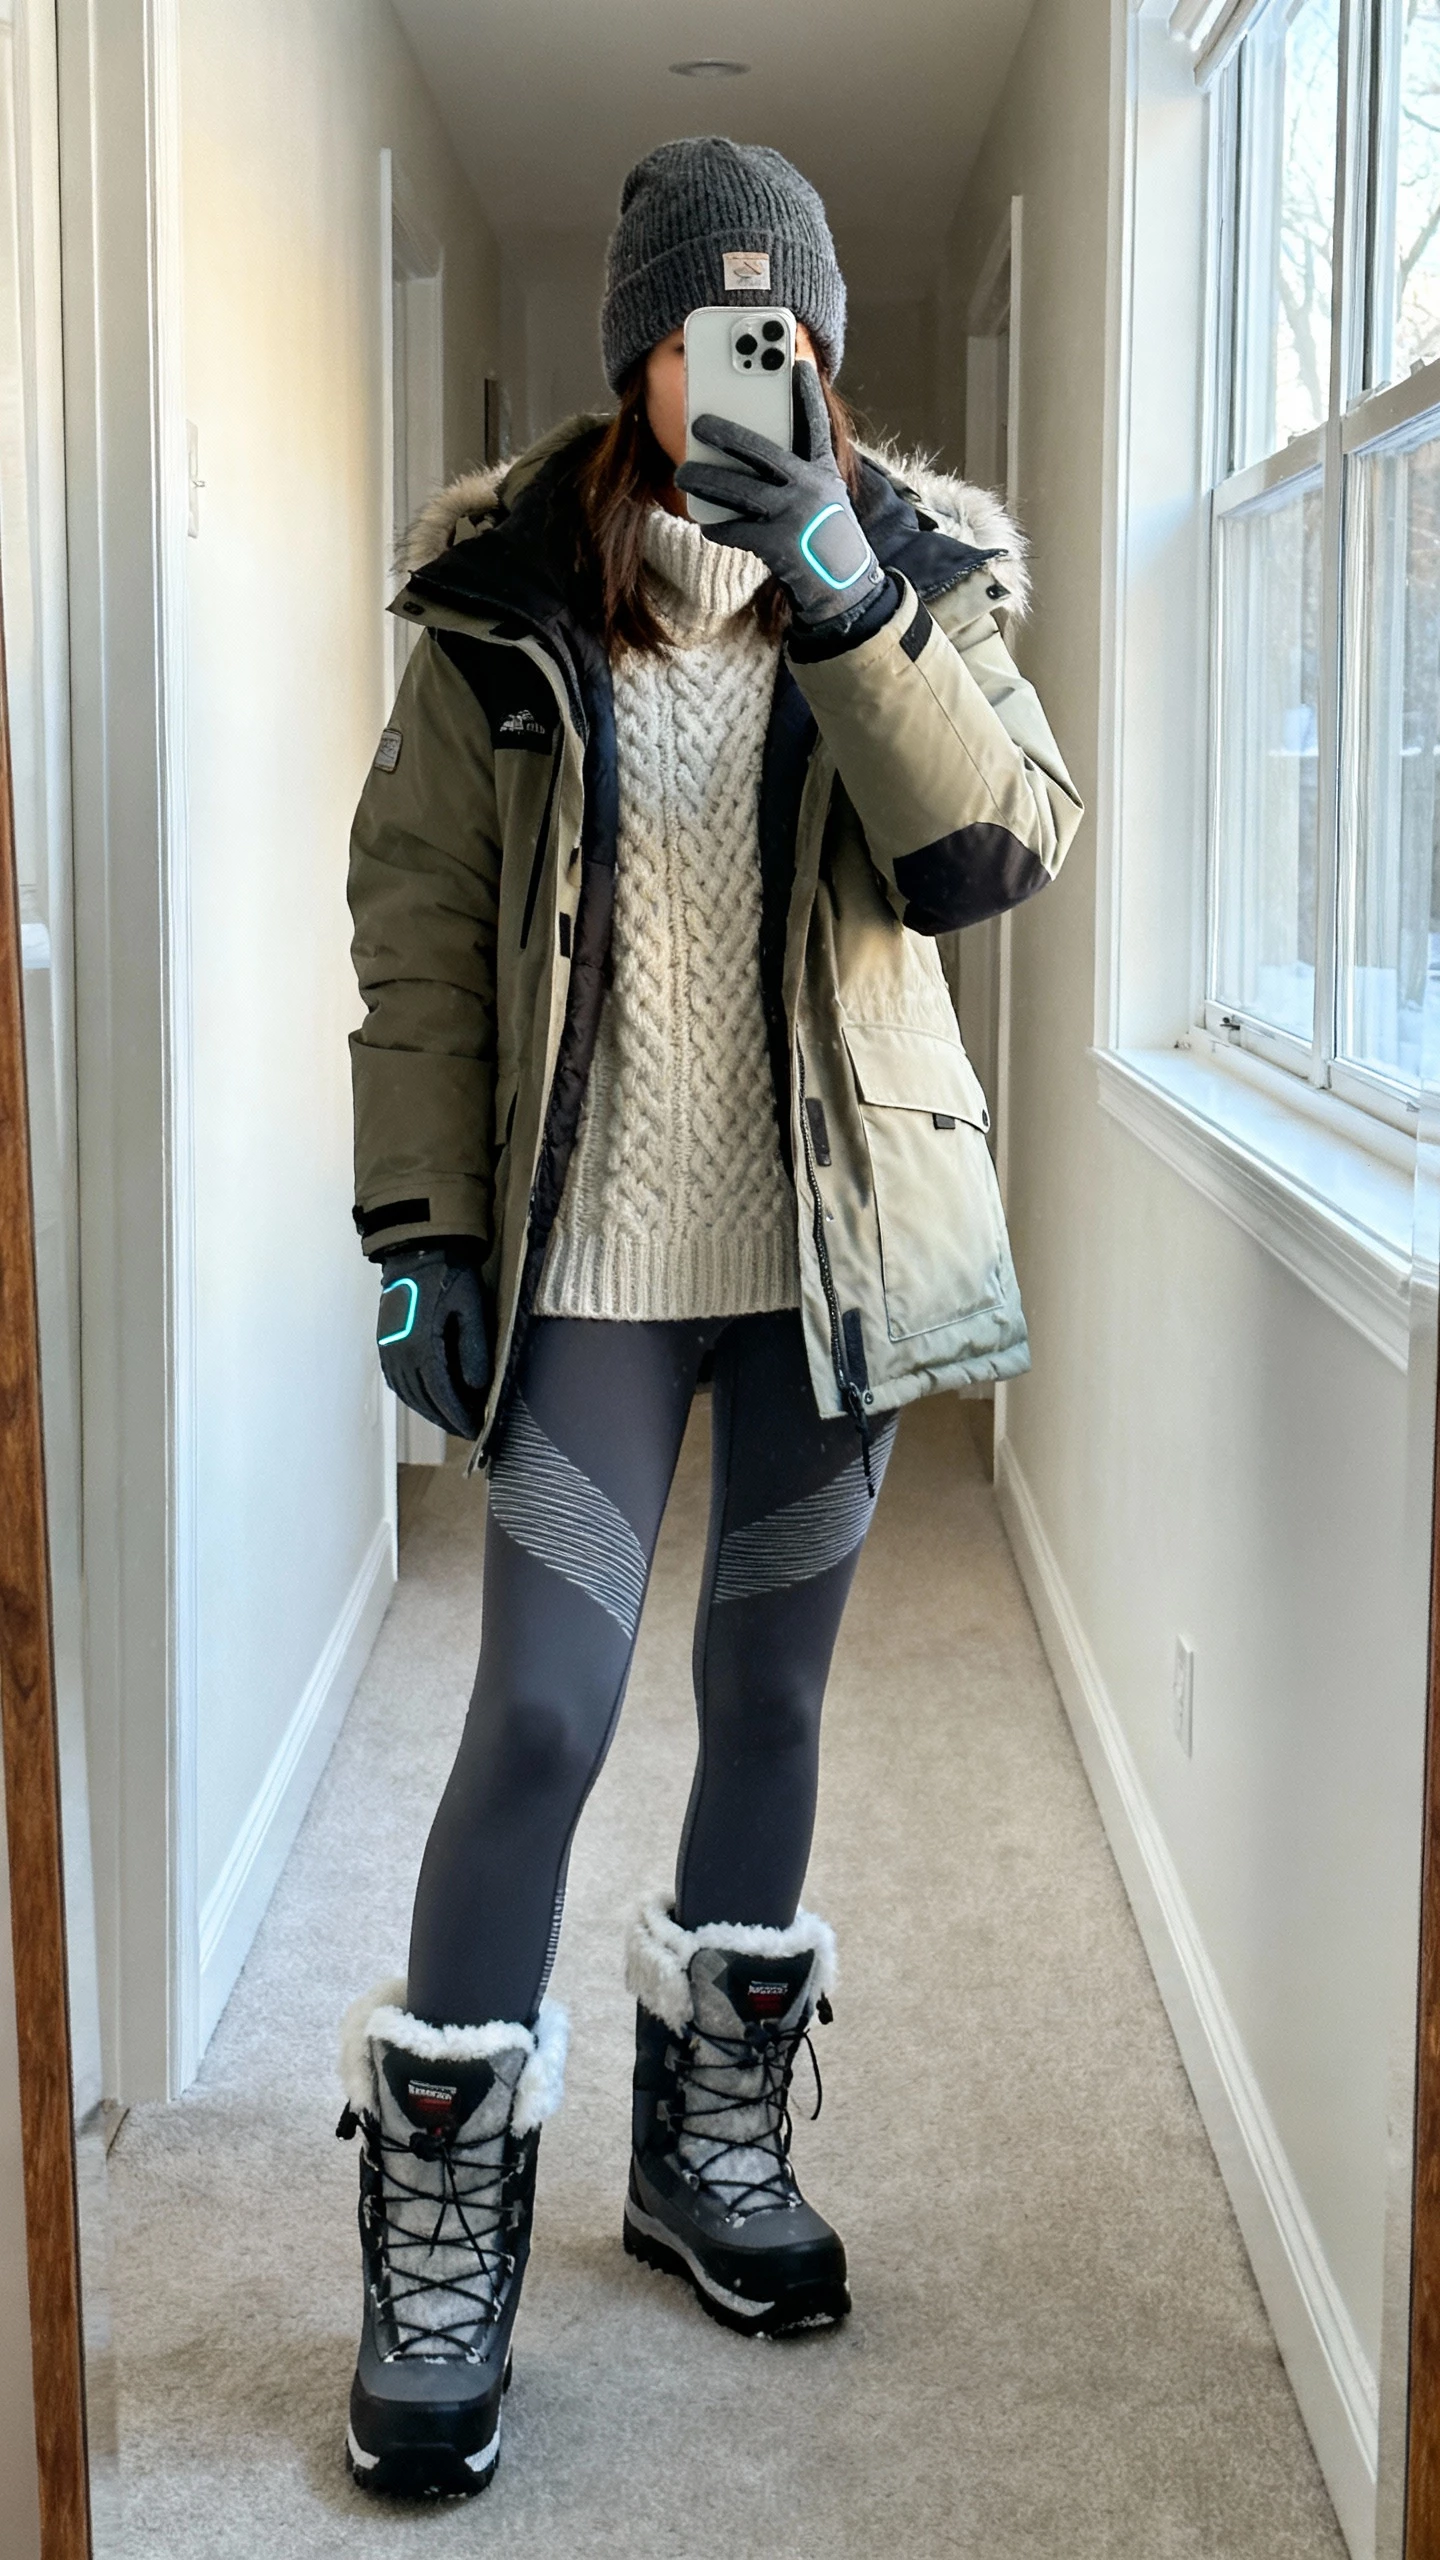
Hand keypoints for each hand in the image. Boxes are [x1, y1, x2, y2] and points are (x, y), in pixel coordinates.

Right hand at [376, 1243, 490, 1438]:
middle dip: (445, 1418)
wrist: (416, 1250)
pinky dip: (410, 1395)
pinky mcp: (384, 1342)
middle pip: (423, 1399)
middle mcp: (400, 1354)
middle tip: (466, 1429)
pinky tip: (423, 1398)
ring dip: (427, 1410)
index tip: (474, 1430)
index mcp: (423, 1348)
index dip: (458, 1416)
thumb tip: (477, 1387)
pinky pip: (395, 1380)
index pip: (442, 1395)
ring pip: (407, 1393)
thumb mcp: (472, 1309)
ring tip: (448, 1418)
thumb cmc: (449, 1276)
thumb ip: (474, 1348)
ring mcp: (388, 1349)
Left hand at [676, 362, 886, 626]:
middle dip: (728, 434)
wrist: (842, 584)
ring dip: (706, 480)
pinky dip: (718, 527)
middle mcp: (809, 486)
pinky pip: (737, 530)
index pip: (814, 424)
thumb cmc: (824, 532)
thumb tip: (749, 449)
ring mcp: (792, 515)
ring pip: (740, 490)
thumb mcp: (823, 494)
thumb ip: (797, 469)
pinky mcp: (778, 544)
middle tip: (699, 422)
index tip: (798, 363)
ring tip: (683, 474)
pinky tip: (706, 524)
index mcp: (822, 469)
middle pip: (761, 452)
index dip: (808, 394)